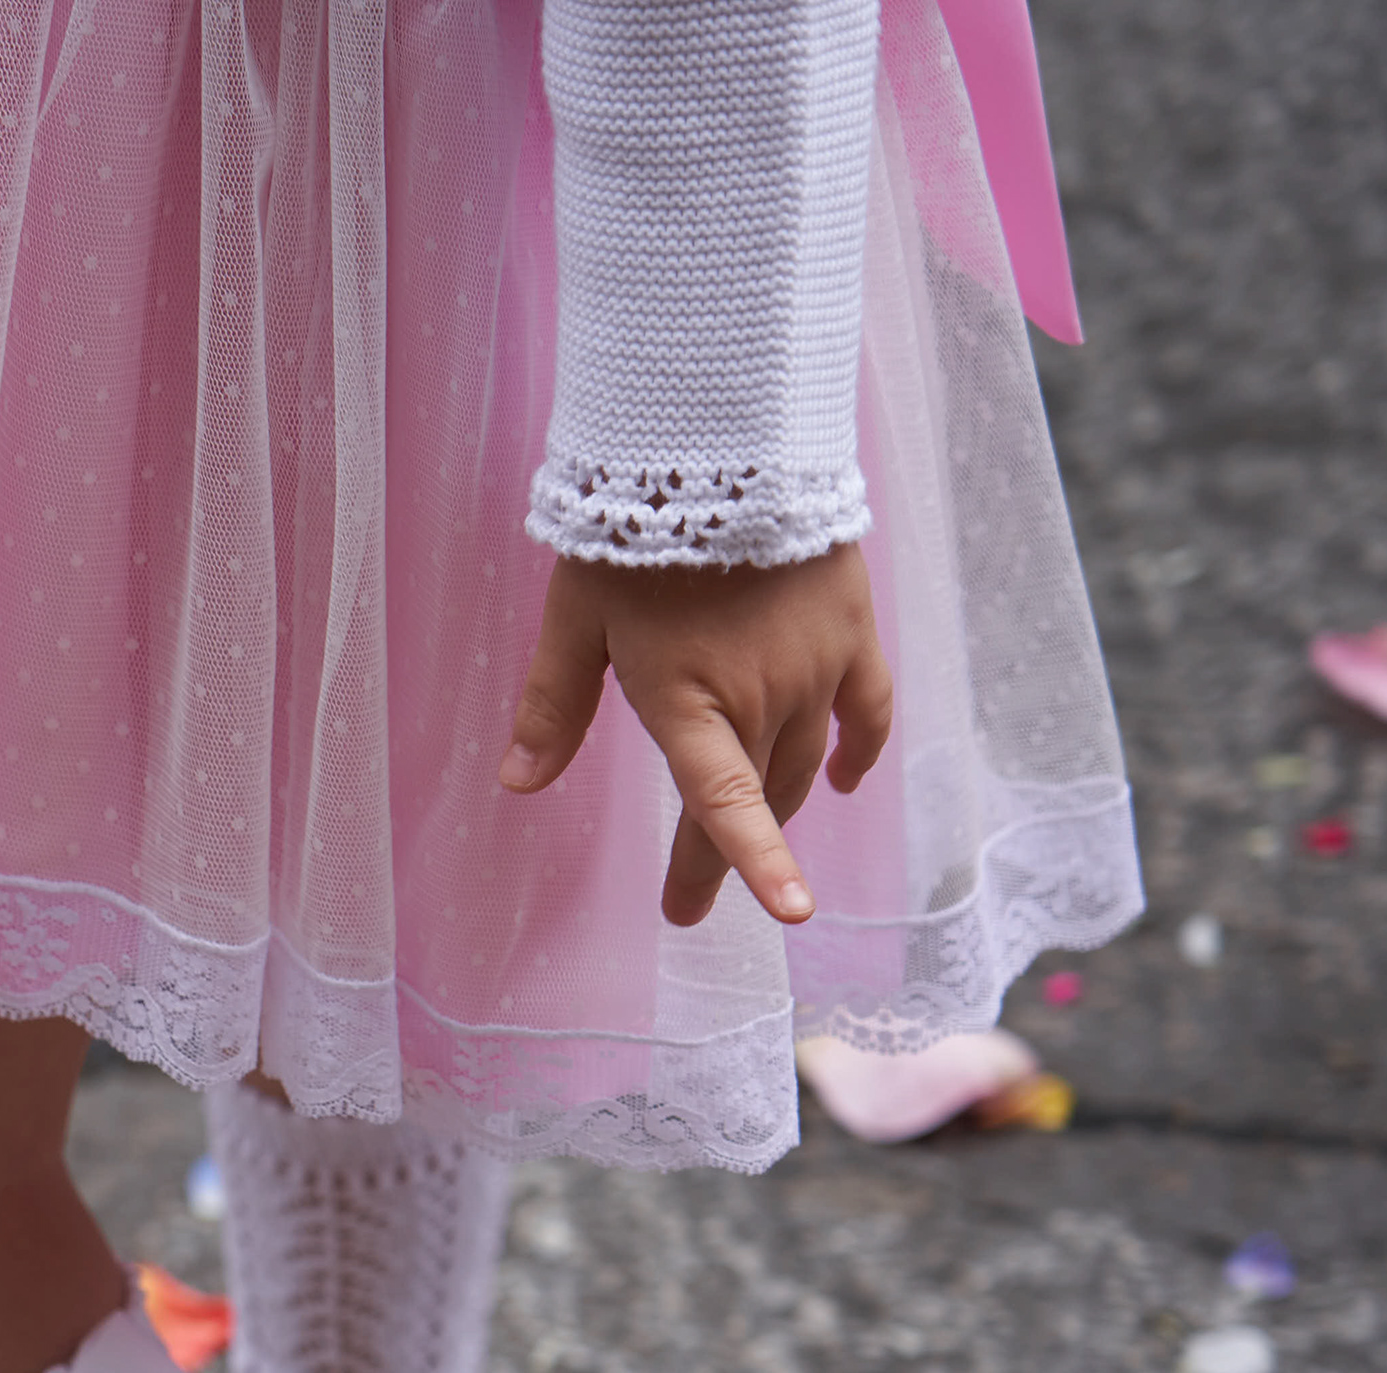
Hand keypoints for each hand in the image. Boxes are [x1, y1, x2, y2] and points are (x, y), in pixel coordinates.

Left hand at [497, 545, 894, 928]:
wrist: (724, 442)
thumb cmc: (636, 529)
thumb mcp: (576, 618)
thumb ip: (554, 706)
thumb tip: (517, 785)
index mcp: (690, 700)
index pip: (727, 804)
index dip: (753, 863)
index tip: (789, 915)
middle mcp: (762, 696)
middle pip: (757, 798)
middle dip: (722, 860)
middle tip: (688, 902)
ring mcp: (816, 668)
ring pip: (803, 762)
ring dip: (777, 806)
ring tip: (749, 842)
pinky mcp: (853, 632)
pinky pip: (869, 711)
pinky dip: (857, 752)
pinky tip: (842, 781)